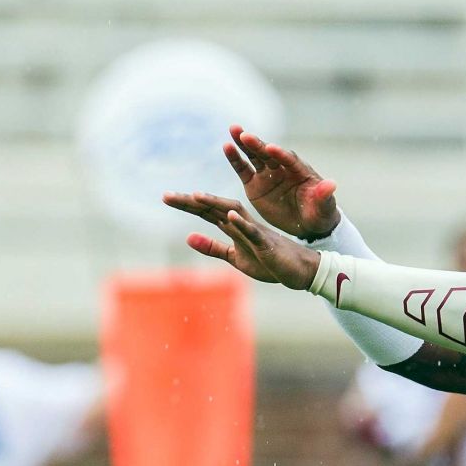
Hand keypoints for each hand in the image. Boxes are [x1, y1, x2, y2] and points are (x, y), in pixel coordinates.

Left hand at [162, 191, 319, 289]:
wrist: (299, 270)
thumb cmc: (268, 261)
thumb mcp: (234, 256)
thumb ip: (213, 247)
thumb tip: (188, 237)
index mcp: (234, 227)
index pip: (206, 212)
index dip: (187, 204)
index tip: (166, 197)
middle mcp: (242, 224)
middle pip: (214, 207)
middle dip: (191, 201)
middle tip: (166, 195)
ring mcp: (255, 232)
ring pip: (233, 213)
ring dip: (215, 203)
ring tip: (196, 195)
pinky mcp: (267, 243)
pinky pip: (254, 231)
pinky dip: (242, 223)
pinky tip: (230, 215)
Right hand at [224, 125, 339, 239]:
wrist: (307, 224)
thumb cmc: (319, 213)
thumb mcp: (324, 208)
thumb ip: (324, 196)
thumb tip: (331, 184)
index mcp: (300, 171)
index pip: (290, 160)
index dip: (281, 154)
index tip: (272, 148)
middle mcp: (283, 168)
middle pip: (269, 154)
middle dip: (259, 145)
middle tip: (246, 135)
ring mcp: (268, 174)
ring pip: (255, 156)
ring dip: (244, 144)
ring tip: (234, 130)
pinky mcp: (255, 184)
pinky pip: (243, 169)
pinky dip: (235, 159)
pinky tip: (227, 147)